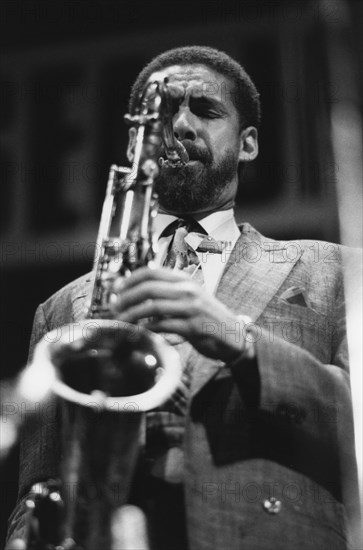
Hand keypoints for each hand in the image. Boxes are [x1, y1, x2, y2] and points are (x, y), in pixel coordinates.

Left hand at [110, 267, 248, 362]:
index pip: (152, 272)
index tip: (116, 289)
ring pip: (152, 307)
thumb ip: (168, 291)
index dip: (130, 279)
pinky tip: (138, 333)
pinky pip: (162, 326)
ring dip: (132, 315)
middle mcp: (188, 290)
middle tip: (114, 307)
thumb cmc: (207, 317)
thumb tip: (138, 290)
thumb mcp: (190, 297)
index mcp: (185, 280)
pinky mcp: (192, 327)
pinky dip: (146, 330)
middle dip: (126, 297)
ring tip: (121, 321)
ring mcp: (191, 308)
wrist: (233, 335)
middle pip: (149, 288)